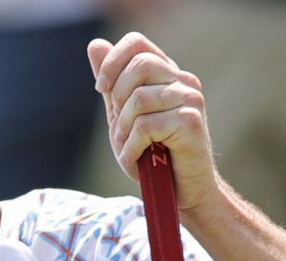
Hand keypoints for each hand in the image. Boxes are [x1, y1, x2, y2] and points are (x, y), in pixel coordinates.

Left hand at [87, 32, 220, 215]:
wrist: (181, 192)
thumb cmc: (154, 157)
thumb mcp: (124, 117)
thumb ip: (112, 84)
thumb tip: (94, 44)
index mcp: (167, 74)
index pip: (137, 43)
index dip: (112, 61)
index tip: (101, 88)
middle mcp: (183, 81)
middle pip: (139, 65)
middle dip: (118, 98)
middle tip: (120, 128)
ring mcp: (190, 100)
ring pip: (139, 98)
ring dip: (124, 130)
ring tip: (129, 149)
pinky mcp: (191, 122)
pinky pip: (147, 126)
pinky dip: (132, 148)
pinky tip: (135, 160)